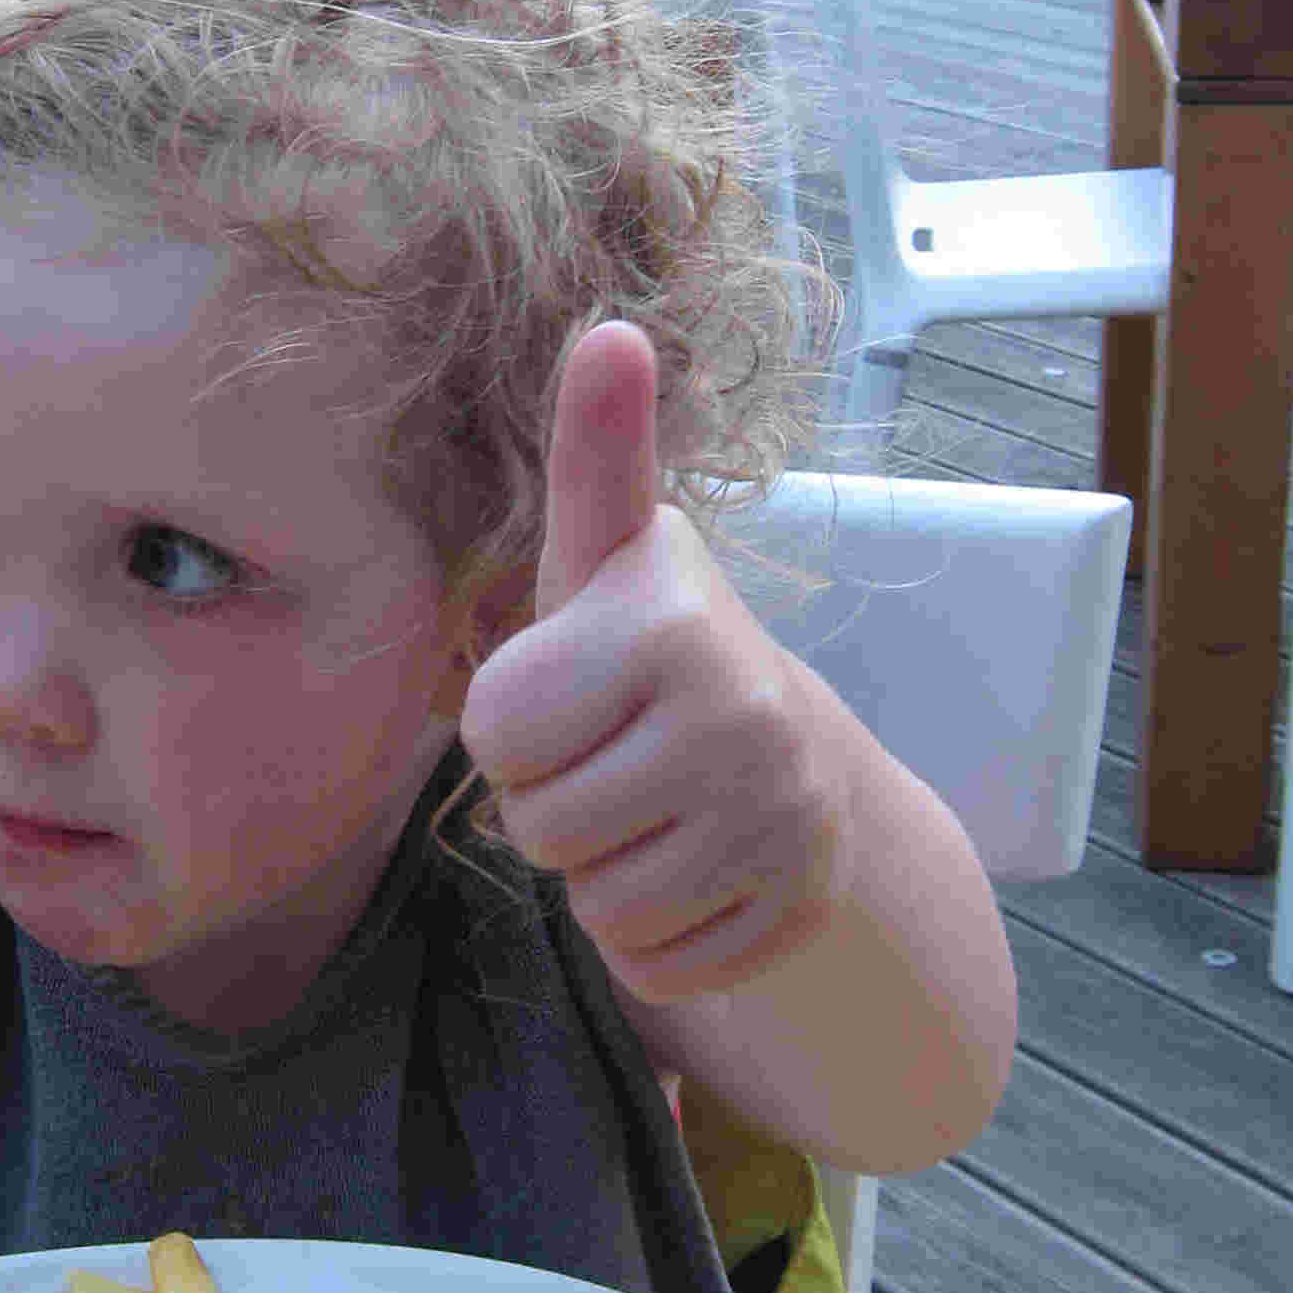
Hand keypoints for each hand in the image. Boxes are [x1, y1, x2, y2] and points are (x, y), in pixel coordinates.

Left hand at [460, 324, 850, 1007]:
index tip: (573, 691)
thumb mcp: (606, 556)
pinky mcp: (795, 914)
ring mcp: (782, 822)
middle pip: (540, 826)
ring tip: (652, 809)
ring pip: (597, 902)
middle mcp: (745, 713)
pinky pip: (652, 964)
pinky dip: (655, 934)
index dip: (514, 723)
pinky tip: (692, 869)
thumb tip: (611, 328)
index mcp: (671, 620)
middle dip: (555, 801)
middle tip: (614, 757)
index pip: (496, 732)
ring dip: (603, 870)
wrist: (792, 763)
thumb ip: (595, 451)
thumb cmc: (650, 653)